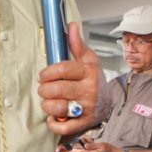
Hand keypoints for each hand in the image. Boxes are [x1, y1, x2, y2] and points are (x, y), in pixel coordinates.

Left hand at [39, 22, 103, 136]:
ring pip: (56, 107)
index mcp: (88, 72)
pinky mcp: (84, 123)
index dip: (47, 73)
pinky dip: (53, 123)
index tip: (43, 76)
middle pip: (56, 89)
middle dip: (44, 89)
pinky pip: (62, 126)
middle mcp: (89, 90)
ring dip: (47, 105)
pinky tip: (54, 116)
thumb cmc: (93, 80)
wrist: (107, 102)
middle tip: (45, 89)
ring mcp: (86, 108)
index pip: (62, 70)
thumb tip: (71, 25)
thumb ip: (76, 44)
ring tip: (50, 101)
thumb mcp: (88, 60)